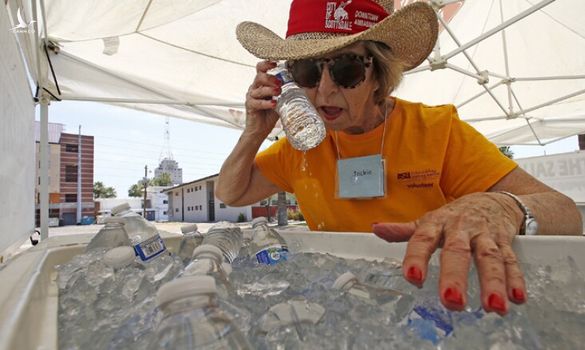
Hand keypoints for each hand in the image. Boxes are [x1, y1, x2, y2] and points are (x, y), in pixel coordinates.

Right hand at [244, 60, 281, 137]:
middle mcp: (254, 88)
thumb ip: (287, 92)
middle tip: (280, 82)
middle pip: (259, 77)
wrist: (260, 129)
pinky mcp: (250, 106)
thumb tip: (304, 86)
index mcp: (261, 84)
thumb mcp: (281, 100)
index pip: (260, 69)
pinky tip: (274, 103)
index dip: (266, 64)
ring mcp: (251, 97)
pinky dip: (266, 103)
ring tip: (279, 92)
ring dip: (269, 90)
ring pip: (258, 89)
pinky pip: (257, 102)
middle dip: (270, 78)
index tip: (276, 63)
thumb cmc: (270, 113)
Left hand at [372, 192, 526, 315]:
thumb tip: (376, 229)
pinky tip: (517, 298)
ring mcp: (485, 235)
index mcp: (437, 223)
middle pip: (458, 251)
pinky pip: (511, 260)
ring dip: (493, 282)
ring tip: (493, 306)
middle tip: (451, 299)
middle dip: (455, 276)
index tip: (413, 278)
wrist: (494, 199)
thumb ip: (405, 230)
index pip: (423, 239)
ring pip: (489, 258)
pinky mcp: (505, 242)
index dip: (417, 258)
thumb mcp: (429, 220)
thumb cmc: (456, 215)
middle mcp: (461, 229)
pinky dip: (515, 279)